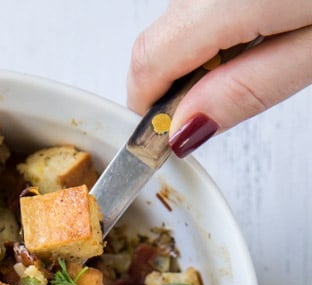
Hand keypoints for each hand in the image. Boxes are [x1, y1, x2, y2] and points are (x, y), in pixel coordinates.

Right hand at [127, 0, 311, 155]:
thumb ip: (246, 90)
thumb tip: (182, 129)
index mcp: (223, 0)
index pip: (147, 64)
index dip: (148, 112)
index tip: (164, 143)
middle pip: (157, 42)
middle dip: (175, 87)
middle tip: (219, 110)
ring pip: (179, 20)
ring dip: (201, 54)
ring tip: (260, 58)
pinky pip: (202, 1)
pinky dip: (219, 25)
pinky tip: (265, 25)